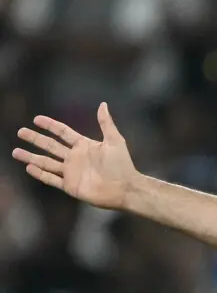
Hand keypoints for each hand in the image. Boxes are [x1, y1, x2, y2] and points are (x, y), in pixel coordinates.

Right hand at [11, 103, 137, 210]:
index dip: (50, 126)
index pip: (63, 133)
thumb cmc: (123, 165)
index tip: (36, 119)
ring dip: (31, 157)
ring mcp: (71, 172)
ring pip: (46, 163)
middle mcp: (75, 158)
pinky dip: (40, 174)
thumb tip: (103, 104)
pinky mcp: (70, 186)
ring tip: (16, 152)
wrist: (126, 188)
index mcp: (84, 146)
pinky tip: (29, 167)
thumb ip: (106, 123)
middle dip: (35, 139)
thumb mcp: (115, 141)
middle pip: (50, 146)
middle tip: (20, 132)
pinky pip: (51, 179)